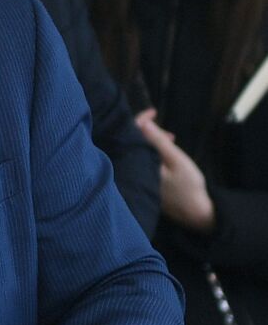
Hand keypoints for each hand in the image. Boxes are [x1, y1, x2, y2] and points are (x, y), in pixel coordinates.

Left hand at [135, 109, 215, 231]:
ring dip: (152, 142)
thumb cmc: (188, 186)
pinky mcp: (141, 181)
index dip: (140, 120)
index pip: (131, 135)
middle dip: (149, 132)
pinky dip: (151, 152)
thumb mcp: (176, 160)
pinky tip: (165, 153)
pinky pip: (141, 160)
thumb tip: (142, 123)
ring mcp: (136, 176)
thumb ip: (159, 142)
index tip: (154, 112)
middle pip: (133, 142)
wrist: (194, 212)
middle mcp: (133, 170)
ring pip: (138, 150)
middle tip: (171, 135)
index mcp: (139, 163)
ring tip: (171, 141)